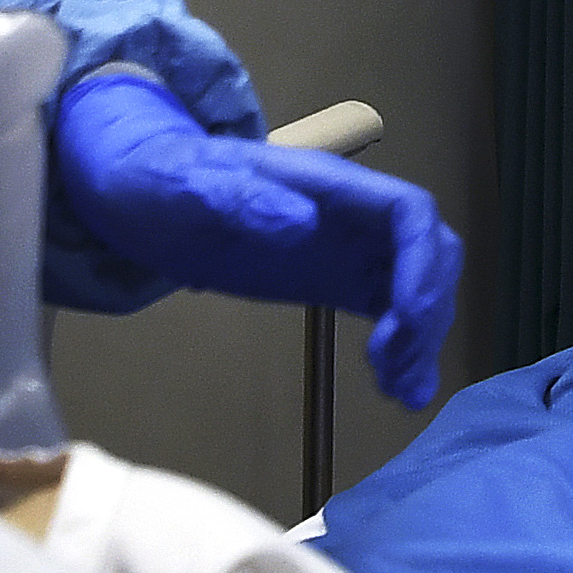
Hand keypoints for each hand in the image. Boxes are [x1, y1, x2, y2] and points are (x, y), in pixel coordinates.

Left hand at [49, 71, 462, 406]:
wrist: (143, 195)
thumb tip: (300, 224)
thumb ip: (240, 200)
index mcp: (325, 185)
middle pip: (429, 251)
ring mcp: (349, 248)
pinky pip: (391, 313)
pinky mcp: (338, 280)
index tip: (404, 318)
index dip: (421, 263)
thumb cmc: (164, 182)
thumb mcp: (190, 187)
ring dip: (422, 338)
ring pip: (418, 287)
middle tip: (391, 362)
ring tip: (398, 390)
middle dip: (427, 307)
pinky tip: (397, 391)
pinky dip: (405, 351)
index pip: (407, 211)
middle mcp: (351, 214)